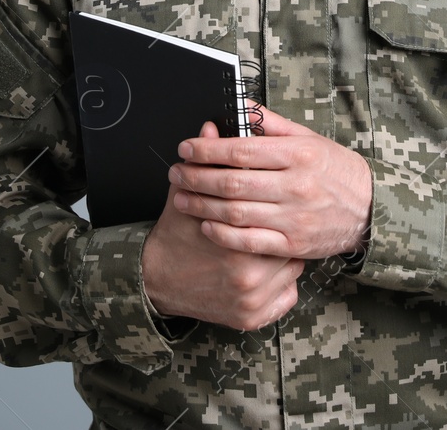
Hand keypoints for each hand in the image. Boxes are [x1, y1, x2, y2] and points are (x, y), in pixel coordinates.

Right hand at [141, 122, 304, 331]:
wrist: (155, 282)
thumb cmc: (174, 239)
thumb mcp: (186, 196)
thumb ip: (204, 163)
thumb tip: (213, 127)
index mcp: (237, 239)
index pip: (277, 211)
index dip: (277, 200)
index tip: (277, 193)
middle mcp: (248, 272)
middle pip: (288, 241)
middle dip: (284, 228)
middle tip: (279, 216)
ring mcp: (253, 299)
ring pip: (291, 269)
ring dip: (285, 255)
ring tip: (272, 243)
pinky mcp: (253, 318)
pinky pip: (286, 297)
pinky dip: (281, 286)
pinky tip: (268, 271)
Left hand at [169, 106, 372, 259]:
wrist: (369, 208)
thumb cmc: (335, 170)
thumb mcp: (309, 138)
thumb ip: (272, 124)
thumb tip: (240, 107)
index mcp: (297, 154)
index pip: (241, 149)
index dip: (207, 149)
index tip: (186, 147)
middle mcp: (295, 186)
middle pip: (232, 182)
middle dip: (196, 176)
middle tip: (176, 172)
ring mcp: (294, 218)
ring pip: (236, 212)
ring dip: (201, 204)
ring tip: (181, 197)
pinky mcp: (293, 244)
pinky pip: (249, 242)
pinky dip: (222, 234)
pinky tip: (205, 224)